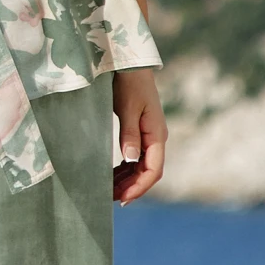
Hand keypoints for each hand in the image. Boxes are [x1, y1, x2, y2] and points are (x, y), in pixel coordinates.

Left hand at [112, 69, 165, 204]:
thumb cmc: (129, 83)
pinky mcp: (140, 132)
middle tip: (109, 199)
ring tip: (108, 190)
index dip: (139, 188)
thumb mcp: (127, 108)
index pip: (153, 170)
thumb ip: (129, 134)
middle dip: (131, 188)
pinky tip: (111, 175)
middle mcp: (156, 138)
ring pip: (141, 167)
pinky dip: (124, 170)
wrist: (130, 64)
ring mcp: (149, 136)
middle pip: (148, 172)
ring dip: (127, 180)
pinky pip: (135, 158)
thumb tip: (130, 160)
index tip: (122, 199)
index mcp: (156, 135)